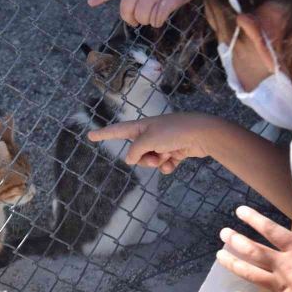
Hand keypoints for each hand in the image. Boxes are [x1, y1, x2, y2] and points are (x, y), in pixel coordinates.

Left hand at [87, 0, 196, 27]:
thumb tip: (132, 4)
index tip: (90, 2)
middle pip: (126, 11)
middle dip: (131, 19)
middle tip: (136, 21)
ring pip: (142, 18)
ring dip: (148, 20)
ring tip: (154, 14)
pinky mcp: (163, 3)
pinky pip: (156, 20)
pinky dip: (158, 21)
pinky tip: (162, 16)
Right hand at [87, 113, 218, 173]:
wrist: (202, 133)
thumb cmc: (173, 132)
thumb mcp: (148, 140)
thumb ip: (135, 151)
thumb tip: (131, 159)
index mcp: (141, 127)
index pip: (117, 131)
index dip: (103, 134)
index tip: (90, 135)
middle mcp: (151, 133)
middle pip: (136, 151)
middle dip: (143, 159)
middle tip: (155, 156)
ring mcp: (163, 142)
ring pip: (150, 159)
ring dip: (156, 162)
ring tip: (167, 157)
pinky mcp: (175, 150)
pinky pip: (164, 163)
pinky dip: (168, 165)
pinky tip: (175, 162)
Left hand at [217, 206, 291, 291]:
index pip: (272, 231)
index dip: (255, 219)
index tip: (239, 211)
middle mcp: (284, 267)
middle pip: (254, 252)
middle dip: (236, 241)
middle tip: (223, 233)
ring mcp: (281, 287)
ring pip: (250, 274)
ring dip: (233, 264)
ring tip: (220, 256)